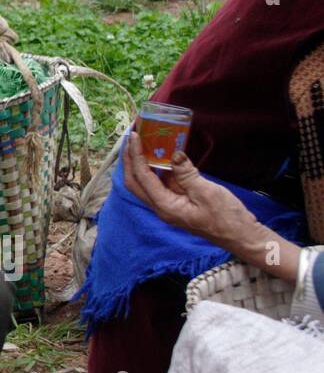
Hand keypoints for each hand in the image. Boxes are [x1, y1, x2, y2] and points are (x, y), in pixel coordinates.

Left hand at [121, 131, 259, 252]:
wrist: (242, 237)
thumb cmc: (227, 218)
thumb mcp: (208, 192)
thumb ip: (187, 174)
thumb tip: (174, 154)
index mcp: (165, 206)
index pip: (142, 177)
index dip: (136, 155)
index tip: (134, 135)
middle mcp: (161, 208)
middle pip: (135, 181)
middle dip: (129, 159)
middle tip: (130, 137)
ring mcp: (168, 206)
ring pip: (145, 183)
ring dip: (140, 163)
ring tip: (140, 143)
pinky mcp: (177, 203)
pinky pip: (161, 184)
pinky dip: (156, 169)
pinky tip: (159, 155)